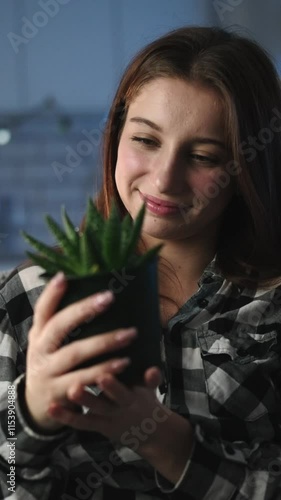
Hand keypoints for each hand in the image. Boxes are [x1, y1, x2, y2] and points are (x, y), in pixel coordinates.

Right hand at [25, 272, 136, 431]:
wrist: (37, 404)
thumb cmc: (53, 362)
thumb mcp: (50, 342)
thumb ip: (64, 322)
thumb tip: (94, 291)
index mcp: (39, 333)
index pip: (42, 309)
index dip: (51, 294)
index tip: (64, 276)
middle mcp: (39, 350)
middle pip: (59, 326)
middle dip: (84, 310)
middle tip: (109, 297)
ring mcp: (46, 372)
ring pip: (74, 354)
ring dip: (103, 342)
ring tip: (130, 334)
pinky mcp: (57, 392)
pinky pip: (83, 379)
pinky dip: (104, 370)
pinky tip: (123, 363)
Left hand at [47, 365, 163, 440]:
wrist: (148, 435)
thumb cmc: (145, 401)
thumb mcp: (151, 391)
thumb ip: (152, 380)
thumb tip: (153, 369)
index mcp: (137, 394)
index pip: (138, 385)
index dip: (132, 378)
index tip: (126, 364)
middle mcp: (123, 406)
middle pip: (118, 397)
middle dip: (110, 387)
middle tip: (101, 376)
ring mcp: (109, 417)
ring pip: (97, 409)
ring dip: (85, 399)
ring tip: (73, 389)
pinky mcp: (97, 425)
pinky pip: (81, 422)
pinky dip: (66, 416)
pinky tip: (51, 407)